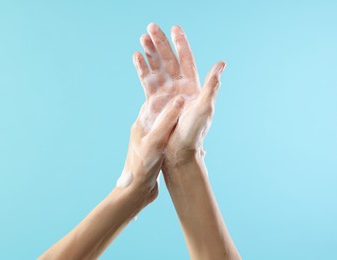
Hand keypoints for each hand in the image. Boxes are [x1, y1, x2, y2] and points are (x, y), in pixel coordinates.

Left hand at [116, 94, 184, 203]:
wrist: (137, 191)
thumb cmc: (143, 166)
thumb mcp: (156, 141)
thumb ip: (167, 121)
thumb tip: (179, 100)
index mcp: (141, 124)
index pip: (153, 103)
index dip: (167, 95)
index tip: (182, 88)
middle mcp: (144, 131)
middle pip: (161, 113)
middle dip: (176, 108)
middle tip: (192, 101)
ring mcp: (150, 142)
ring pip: (167, 127)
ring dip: (179, 123)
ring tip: (194, 118)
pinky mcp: (156, 153)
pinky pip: (169, 139)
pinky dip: (179, 137)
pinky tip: (190, 139)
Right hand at [133, 23, 225, 169]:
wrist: (178, 153)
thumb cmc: (194, 133)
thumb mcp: (205, 109)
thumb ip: (211, 86)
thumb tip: (221, 64)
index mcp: (193, 87)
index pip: (187, 60)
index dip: (181, 44)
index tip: (175, 28)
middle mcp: (180, 87)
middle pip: (170, 60)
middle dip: (161, 43)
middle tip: (151, 27)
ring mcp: (167, 94)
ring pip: (158, 68)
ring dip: (150, 53)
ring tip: (142, 38)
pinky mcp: (156, 101)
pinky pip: (148, 81)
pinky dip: (142, 69)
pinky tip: (137, 57)